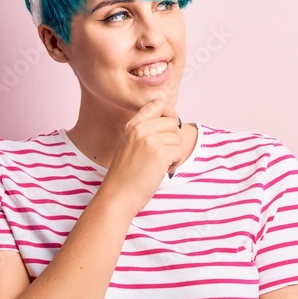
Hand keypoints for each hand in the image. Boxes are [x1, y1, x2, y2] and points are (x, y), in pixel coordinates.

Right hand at [102, 97, 184, 214]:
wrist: (118, 195)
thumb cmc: (126, 174)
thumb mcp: (129, 144)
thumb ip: (145, 131)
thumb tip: (173, 122)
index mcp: (132, 125)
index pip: (157, 103)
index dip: (169, 113)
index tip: (169, 127)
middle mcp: (140, 129)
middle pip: (172, 122)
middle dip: (173, 139)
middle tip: (164, 153)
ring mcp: (149, 140)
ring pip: (177, 138)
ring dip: (174, 153)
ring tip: (161, 164)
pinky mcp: (159, 154)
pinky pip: (179, 151)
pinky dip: (176, 162)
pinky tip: (164, 170)